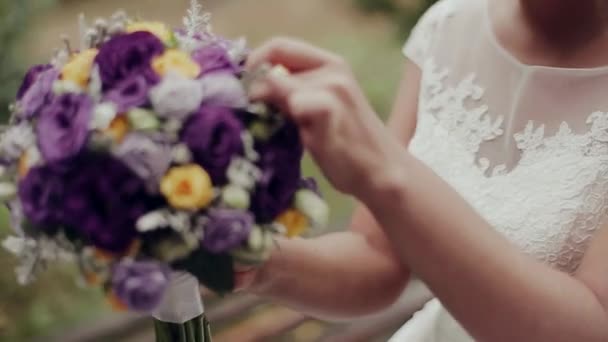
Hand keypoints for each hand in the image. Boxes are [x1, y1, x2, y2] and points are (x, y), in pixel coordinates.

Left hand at [247, 38, 405, 195]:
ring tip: (296, 132)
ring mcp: (334, 88)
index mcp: (331, 64)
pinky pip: (295, 104)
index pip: (279, 46)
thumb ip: (291, 92)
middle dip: (260, 93)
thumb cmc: (347, 143)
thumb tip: (253, 86)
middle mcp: (333, 70)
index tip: (246, 88)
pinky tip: (306, 139)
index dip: (255, 63)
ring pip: (278, 87)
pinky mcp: (330, 110)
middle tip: (267, 118)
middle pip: (273, 68)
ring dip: (275, 111)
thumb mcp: (317, 109)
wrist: (380, 170)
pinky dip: (291, 121)